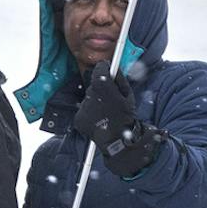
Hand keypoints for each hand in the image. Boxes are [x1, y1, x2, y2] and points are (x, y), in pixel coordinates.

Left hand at [76, 63, 162, 178]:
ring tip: (107, 113)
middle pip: (94, 85)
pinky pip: (84, 111)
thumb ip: (119, 78)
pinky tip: (100, 121)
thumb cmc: (126, 116)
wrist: (118, 140)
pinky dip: (90, 114)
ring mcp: (82, 107)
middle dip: (101, 89)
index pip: (99, 68)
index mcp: (102, 86)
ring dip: (95, 102)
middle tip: (111, 99)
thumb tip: (112, 67)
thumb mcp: (128, 94)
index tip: (108, 70)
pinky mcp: (78, 118)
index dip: (105, 68)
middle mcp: (89, 94)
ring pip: (89, 99)